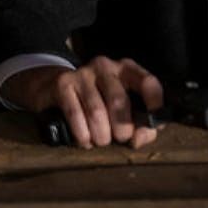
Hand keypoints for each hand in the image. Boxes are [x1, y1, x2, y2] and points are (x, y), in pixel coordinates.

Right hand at [5, 56, 164, 148]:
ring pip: (97, 112)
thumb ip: (138, 124)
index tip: (149, 127)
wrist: (54, 87)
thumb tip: (139, 138)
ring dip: (101, 135)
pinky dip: (83, 135)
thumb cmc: (96, 102)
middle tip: (119, 139)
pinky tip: (85, 140)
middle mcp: (106, 66)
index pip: (148, 83)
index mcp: (126, 69)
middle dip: (122, 129)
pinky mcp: (63, 84)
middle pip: (119, 101)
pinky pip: (76, 115)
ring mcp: (83, 73)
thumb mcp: (120, 108)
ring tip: (101, 141)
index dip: (153, 107)